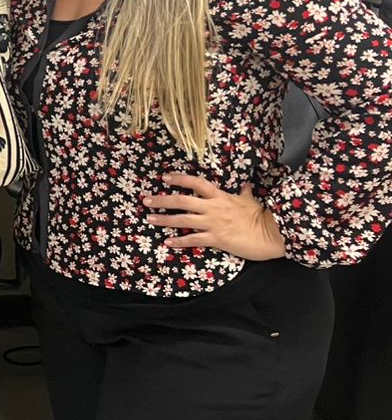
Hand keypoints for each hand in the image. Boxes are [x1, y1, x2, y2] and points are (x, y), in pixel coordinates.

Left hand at [144, 172, 286, 260]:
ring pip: (183, 219)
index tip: (165, 177)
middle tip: (146, 200)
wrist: (272, 234)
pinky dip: (179, 240)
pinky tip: (168, 242)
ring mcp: (214, 223)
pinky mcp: (216, 239)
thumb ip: (244, 193)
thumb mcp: (251, 201)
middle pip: (182, 200)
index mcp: (220, 196)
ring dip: (165, 219)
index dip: (179, 179)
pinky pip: (194, 239)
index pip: (196, 183)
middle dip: (162, 200)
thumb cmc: (262, 217)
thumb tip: (246, 184)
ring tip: (150, 219)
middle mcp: (213, 208)